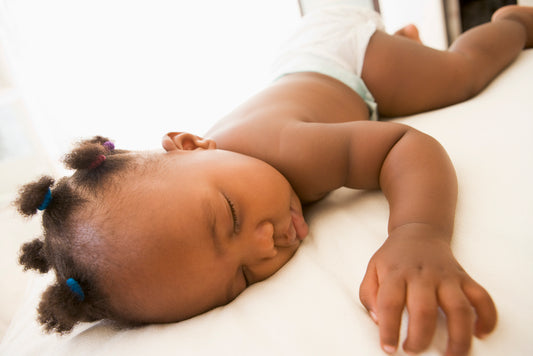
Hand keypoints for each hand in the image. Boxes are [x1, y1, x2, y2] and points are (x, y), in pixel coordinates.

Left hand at [359, 223, 496, 355]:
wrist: (419, 232)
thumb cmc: (393, 258)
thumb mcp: (373, 270)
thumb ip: (369, 295)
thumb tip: (378, 320)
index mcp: (396, 273)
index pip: (390, 303)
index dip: (388, 329)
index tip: (389, 348)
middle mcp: (423, 275)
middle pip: (424, 309)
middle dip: (420, 337)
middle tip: (413, 351)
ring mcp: (447, 276)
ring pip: (458, 308)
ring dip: (459, 336)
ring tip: (453, 355)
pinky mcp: (464, 278)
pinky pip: (482, 297)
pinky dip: (487, 317)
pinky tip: (481, 333)